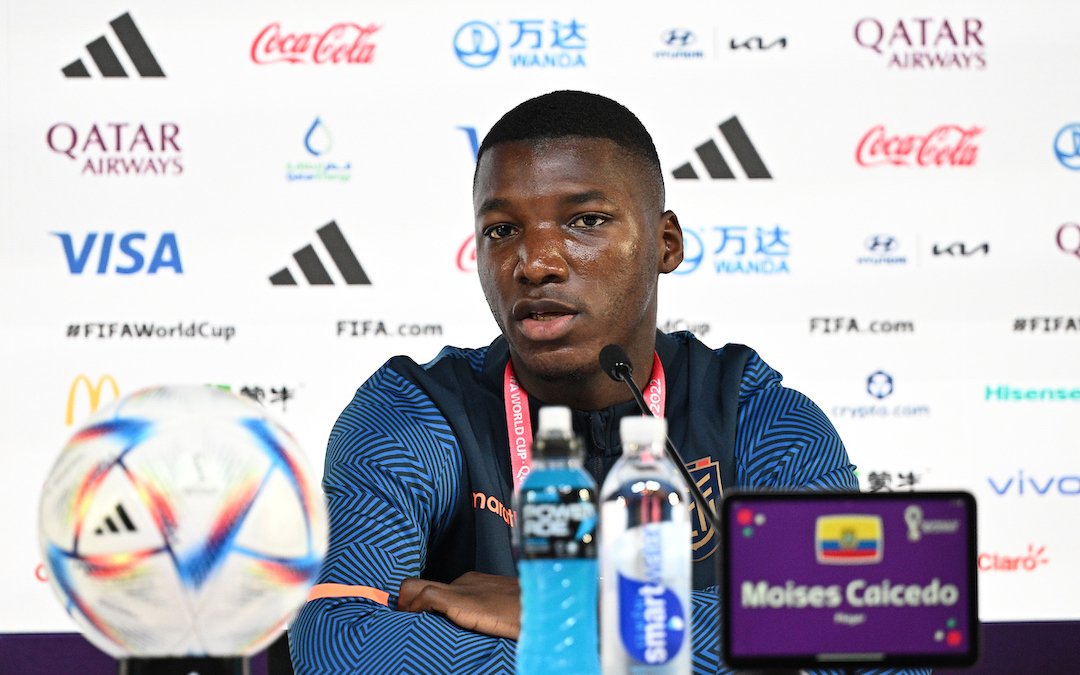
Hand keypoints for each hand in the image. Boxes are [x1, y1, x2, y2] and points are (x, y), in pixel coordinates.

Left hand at [398, 571, 520, 639]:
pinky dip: (413, 610)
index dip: (421, 606)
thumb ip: (490, 618)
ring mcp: (460, 587)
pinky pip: (423, 597)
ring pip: (415, 588)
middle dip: (407, 605)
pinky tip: (415, 624)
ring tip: (404, 627)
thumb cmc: (529, 615)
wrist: (543, 606)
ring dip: (405, 607)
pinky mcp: (458, 597)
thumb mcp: (506, 616)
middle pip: (421, 586)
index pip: (436, 590)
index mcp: (474, 585)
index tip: (416, 620)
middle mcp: (464, 582)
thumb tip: (486, 631)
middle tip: (404, 625)